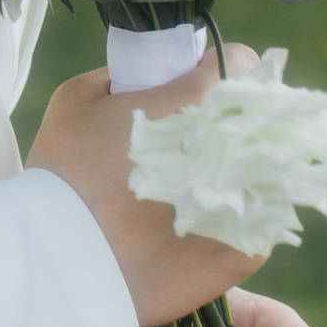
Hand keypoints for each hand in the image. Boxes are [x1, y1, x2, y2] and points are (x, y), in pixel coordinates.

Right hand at [25, 42, 265, 325]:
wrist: (60, 264)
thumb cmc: (61, 177)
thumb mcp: (75, 100)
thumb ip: (119, 76)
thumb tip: (146, 76)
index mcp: (188, 104)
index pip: (240, 62)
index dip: (221, 66)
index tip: (203, 81)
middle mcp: (226, 150)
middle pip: (258, 116)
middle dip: (232, 118)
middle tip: (199, 135)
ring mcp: (239, 203)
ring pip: (267, 169)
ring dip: (241, 167)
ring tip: (202, 181)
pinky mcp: (241, 251)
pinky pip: (260, 221)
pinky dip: (240, 214)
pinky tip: (206, 218)